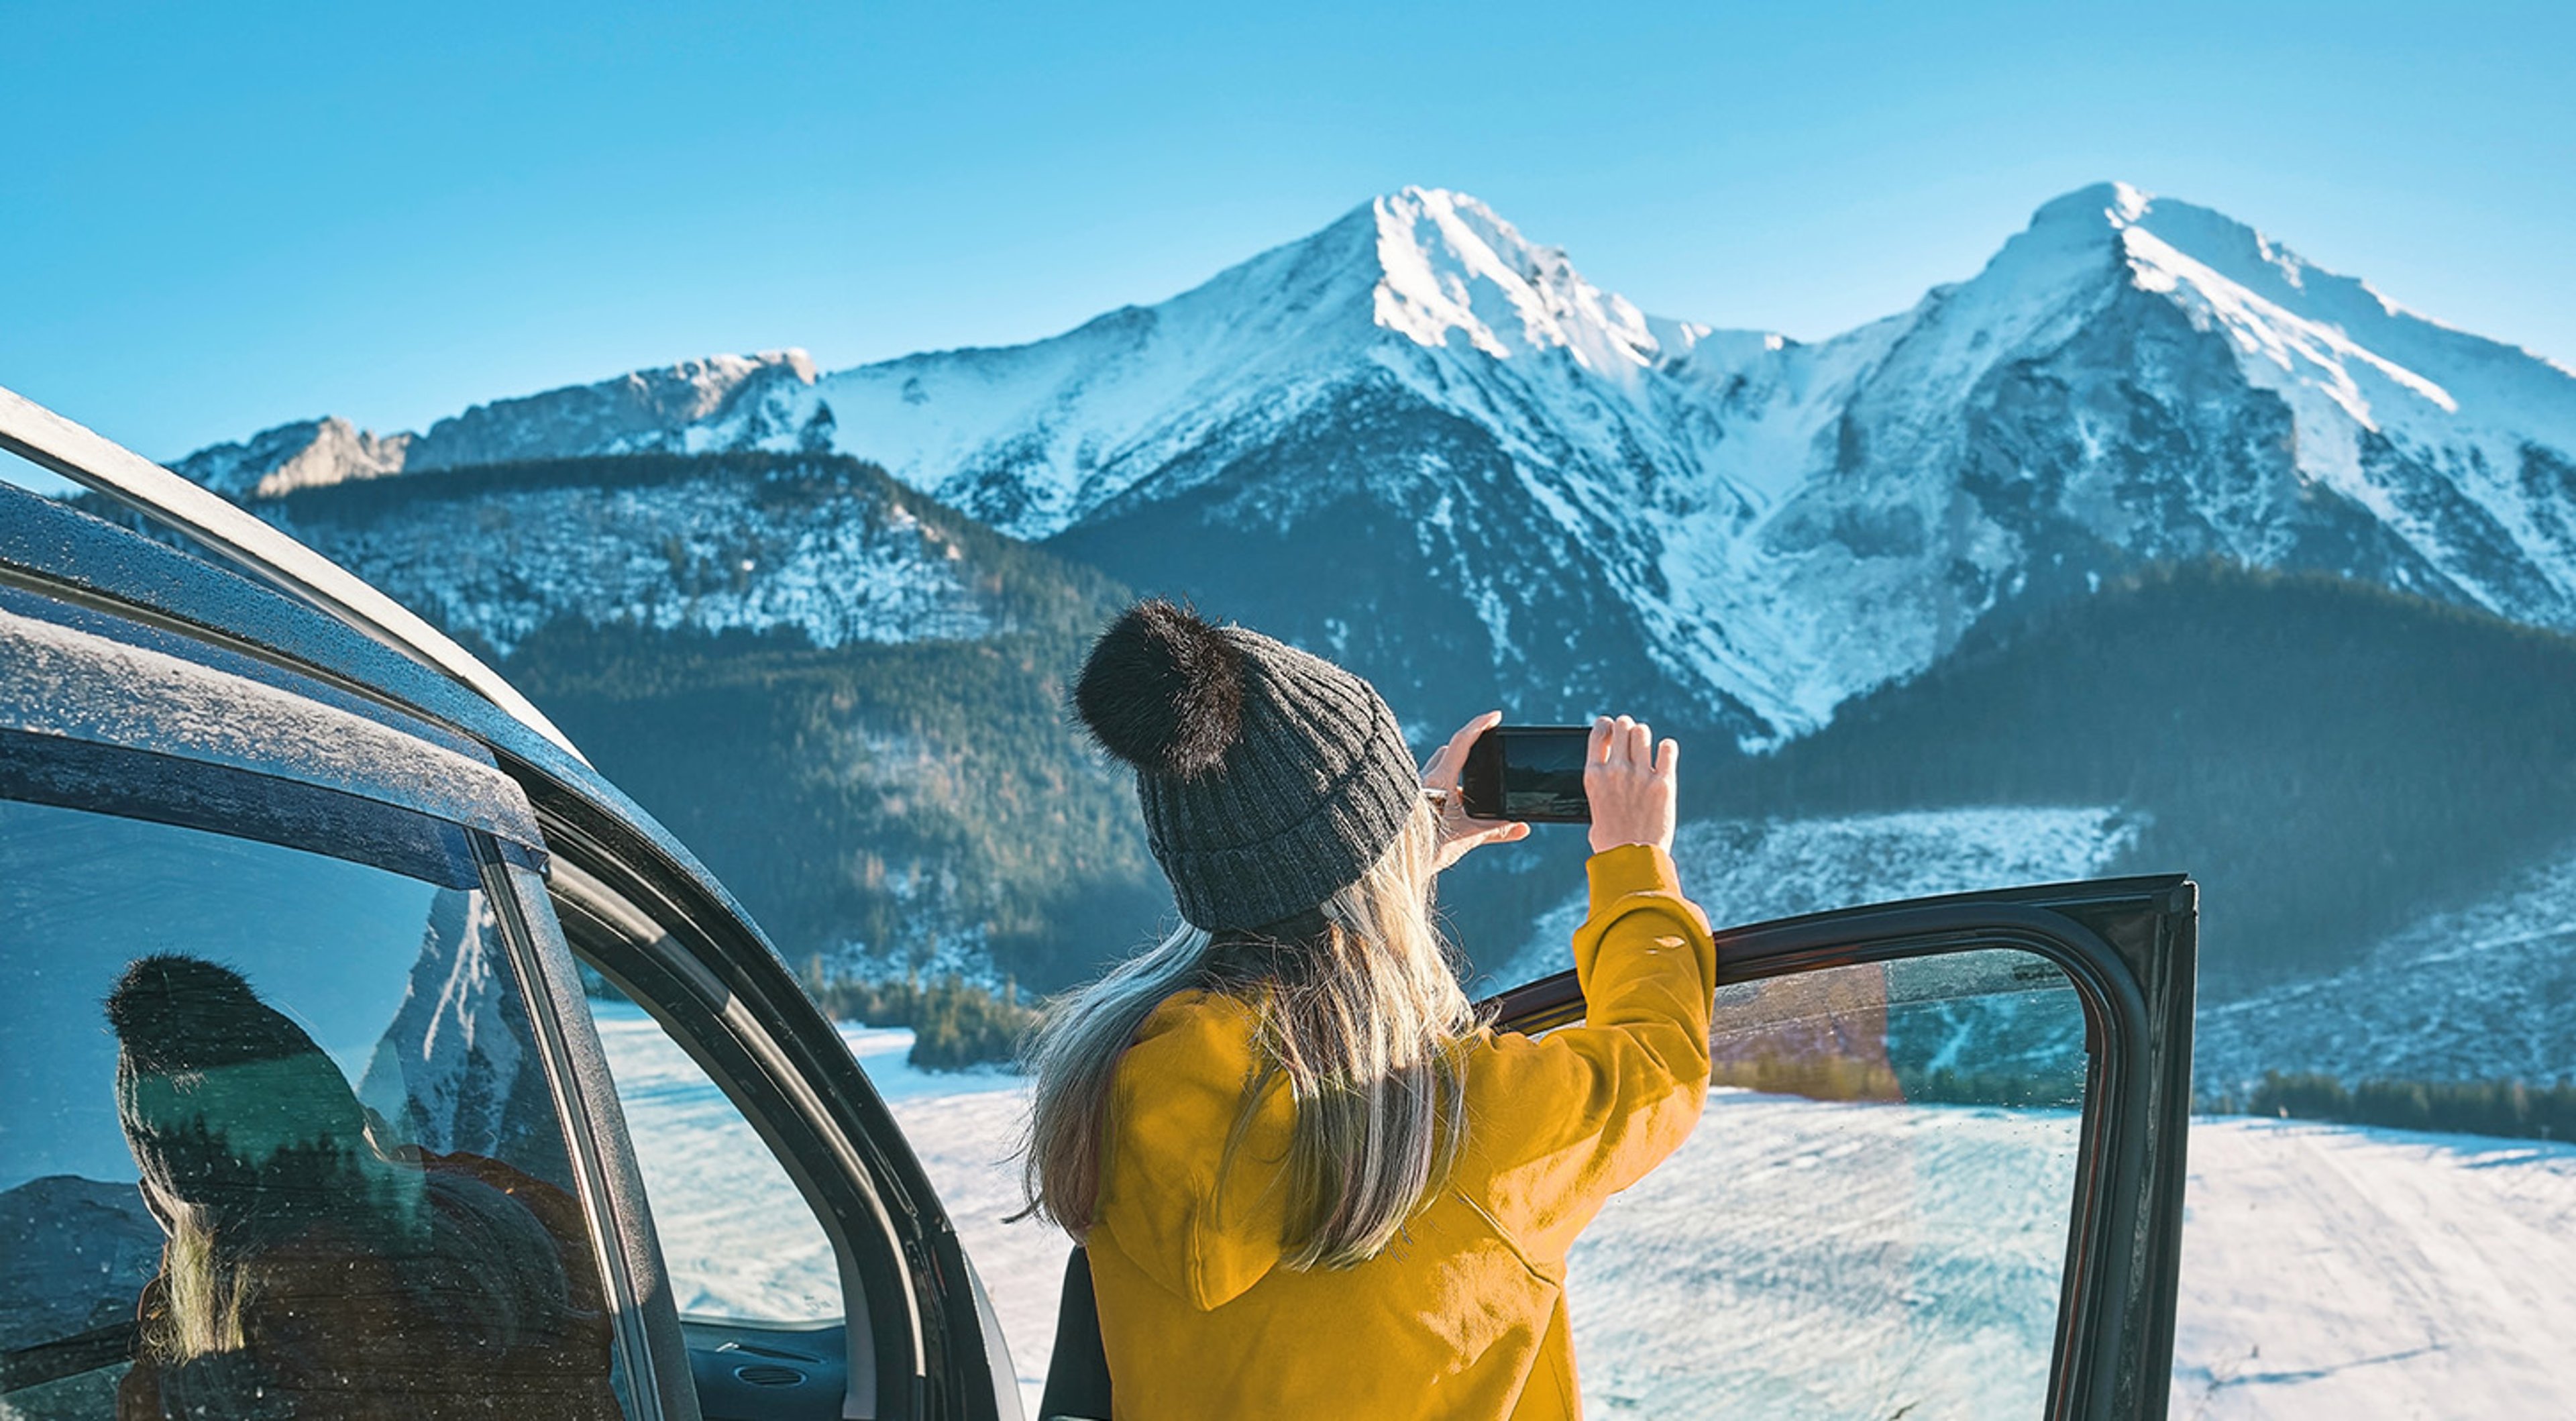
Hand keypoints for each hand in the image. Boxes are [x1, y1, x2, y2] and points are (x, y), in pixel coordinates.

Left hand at [1421, 710, 1531, 872]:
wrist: (1392, 859)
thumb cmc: (1426, 846)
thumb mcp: (1466, 838)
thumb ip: (1496, 830)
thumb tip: (1522, 827)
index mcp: (1439, 780)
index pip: (1461, 742)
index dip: (1480, 725)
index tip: (1496, 716)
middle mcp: (1424, 778)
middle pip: (1448, 751)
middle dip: (1468, 751)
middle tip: (1486, 756)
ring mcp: (1415, 787)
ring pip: (1438, 767)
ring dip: (1454, 773)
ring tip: (1468, 792)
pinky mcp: (1410, 798)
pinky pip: (1430, 783)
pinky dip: (1444, 789)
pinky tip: (1450, 806)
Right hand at [1586, 715, 1677, 855]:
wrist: (1631, 860)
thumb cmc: (1611, 842)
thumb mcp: (1594, 811)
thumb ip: (1601, 790)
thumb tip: (1607, 781)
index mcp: (1594, 776)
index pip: (1598, 733)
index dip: (1606, 725)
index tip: (1612, 728)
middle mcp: (1616, 770)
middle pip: (1623, 726)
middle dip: (1628, 728)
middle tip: (1632, 737)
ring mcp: (1640, 775)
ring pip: (1643, 733)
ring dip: (1645, 737)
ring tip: (1648, 748)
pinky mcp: (1664, 783)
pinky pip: (1668, 748)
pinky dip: (1667, 748)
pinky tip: (1666, 754)